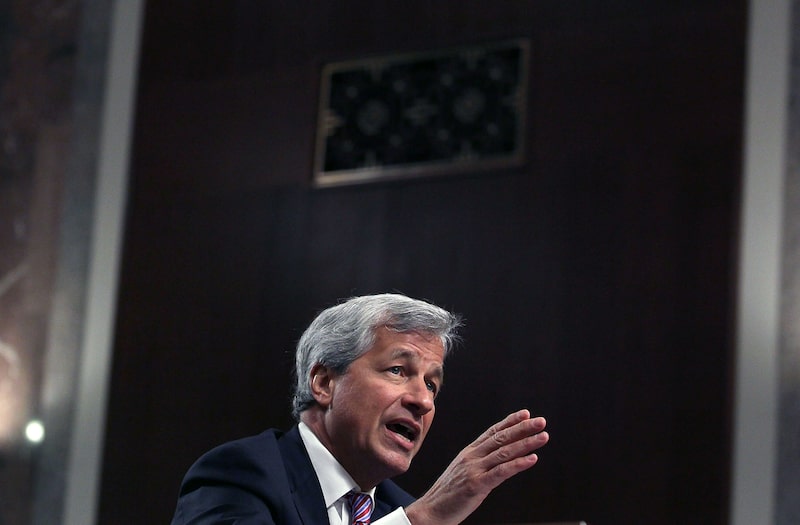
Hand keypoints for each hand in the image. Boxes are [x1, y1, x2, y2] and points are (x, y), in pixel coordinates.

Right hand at [405, 409, 548, 524]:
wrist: (430, 511)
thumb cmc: (448, 495)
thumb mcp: (464, 472)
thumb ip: (480, 463)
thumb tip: (499, 458)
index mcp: (469, 453)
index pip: (492, 432)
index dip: (509, 422)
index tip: (525, 414)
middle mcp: (471, 457)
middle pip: (501, 438)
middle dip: (523, 428)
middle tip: (541, 421)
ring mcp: (473, 470)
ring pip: (504, 452)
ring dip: (526, 443)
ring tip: (542, 436)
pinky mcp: (476, 485)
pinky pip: (501, 472)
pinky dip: (518, 464)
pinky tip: (532, 459)